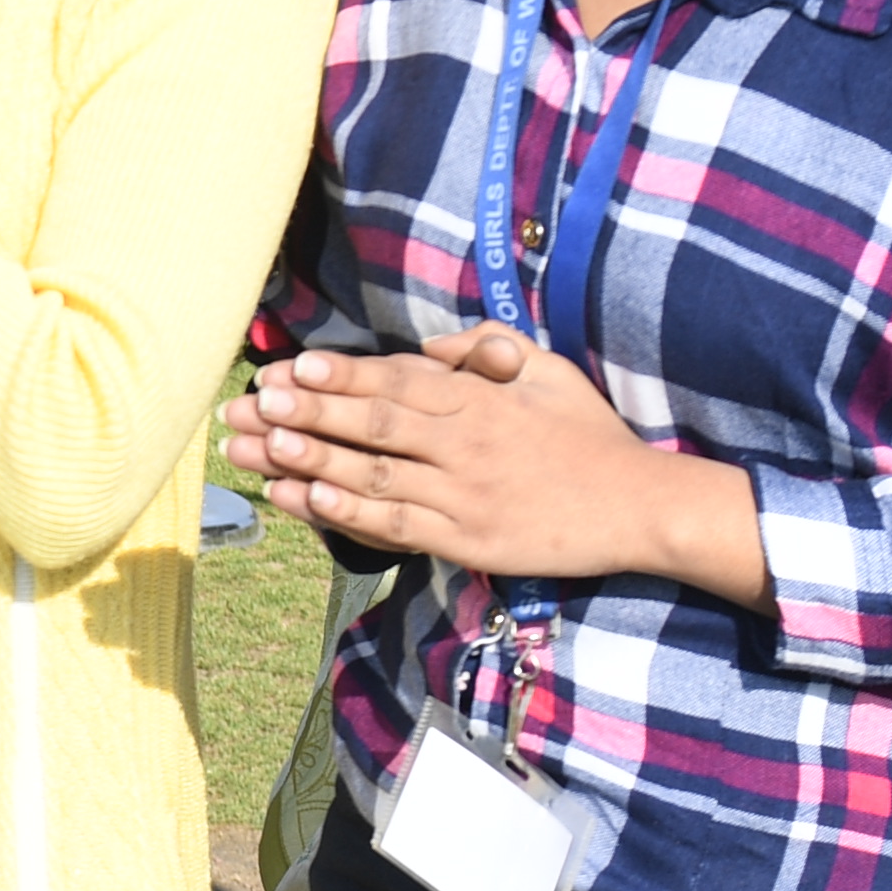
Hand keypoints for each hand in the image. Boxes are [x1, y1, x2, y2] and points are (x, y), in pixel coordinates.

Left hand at [223, 323, 769, 600]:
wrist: (640, 508)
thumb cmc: (590, 436)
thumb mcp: (549, 372)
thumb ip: (488, 349)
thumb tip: (430, 347)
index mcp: (482, 400)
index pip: (397, 382)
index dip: (341, 375)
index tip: (292, 366)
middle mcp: (467, 445)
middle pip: (374, 425)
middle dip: (306, 413)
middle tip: (251, 403)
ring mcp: (464, 497)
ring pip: (374, 476)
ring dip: (311, 463)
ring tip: (257, 450)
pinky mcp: (467, 542)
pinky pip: (397, 526)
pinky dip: (348, 513)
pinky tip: (306, 501)